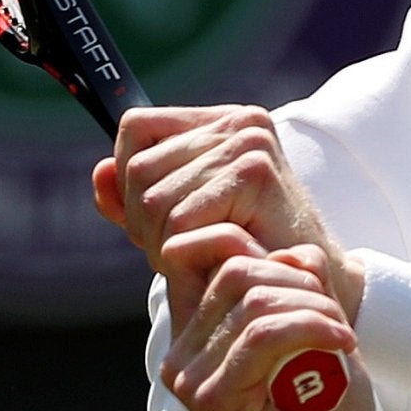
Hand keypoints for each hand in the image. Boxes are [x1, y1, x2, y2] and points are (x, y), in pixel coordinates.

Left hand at [93, 107, 364, 327]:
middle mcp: (237, 122)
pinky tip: (211, 262)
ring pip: (154, 196)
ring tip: (197, 258)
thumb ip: (137, 198)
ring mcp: (248, 143)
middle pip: (139, 166)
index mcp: (220, 122)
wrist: (310, 288)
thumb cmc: (250, 254)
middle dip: (143, 221)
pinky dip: (183, 251)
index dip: (128, 177)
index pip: (136, 127)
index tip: (151, 219)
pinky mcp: (255, 173)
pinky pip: (180, 218)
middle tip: (177, 252)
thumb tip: (100, 172)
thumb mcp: (183, 221)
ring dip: (161, 242)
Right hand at [159, 225, 372, 410]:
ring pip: (252, 297)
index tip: (307, 274)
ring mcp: (191, 378)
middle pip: (235, 268)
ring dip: (315, 307)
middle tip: (337, 319)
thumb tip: (295, 253)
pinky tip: (343, 343)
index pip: (193, 252)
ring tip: (343, 336)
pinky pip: (262, 334)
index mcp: (198, 332)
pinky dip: (314, 328)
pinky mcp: (214, 399)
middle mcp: (182, 353)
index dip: (247, 240)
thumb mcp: (317, 334)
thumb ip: (301, 290)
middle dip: (300, 281)